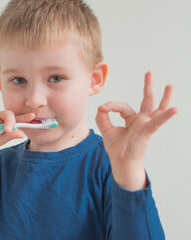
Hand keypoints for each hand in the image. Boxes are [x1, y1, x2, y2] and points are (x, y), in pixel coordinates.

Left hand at [95, 72, 177, 190]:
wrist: (120, 162)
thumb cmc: (116, 148)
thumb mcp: (106, 129)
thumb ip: (102, 117)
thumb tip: (101, 107)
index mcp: (131, 119)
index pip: (121, 106)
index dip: (111, 106)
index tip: (103, 109)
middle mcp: (141, 120)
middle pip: (146, 100)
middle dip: (148, 86)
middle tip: (149, 72)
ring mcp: (146, 125)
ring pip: (156, 108)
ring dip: (163, 97)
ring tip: (169, 85)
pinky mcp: (147, 132)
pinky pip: (157, 122)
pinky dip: (166, 115)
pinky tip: (175, 109)